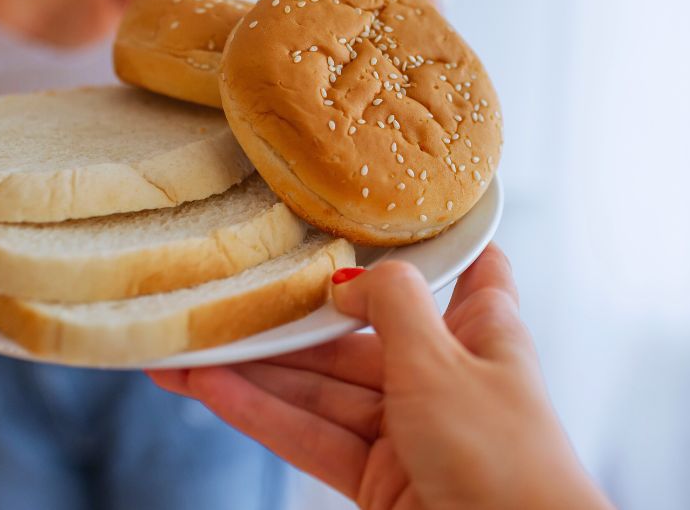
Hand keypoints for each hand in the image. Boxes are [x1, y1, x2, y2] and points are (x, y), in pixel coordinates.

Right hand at [149, 246, 611, 509]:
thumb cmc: (503, 457)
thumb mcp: (441, 361)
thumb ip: (391, 304)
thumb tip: (348, 276)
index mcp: (483, 329)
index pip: (467, 266)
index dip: (429, 237)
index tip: (379, 208)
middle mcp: (446, 373)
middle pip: (359, 334)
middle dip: (290, 322)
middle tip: (220, 300)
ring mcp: (411, 429)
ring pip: (325, 389)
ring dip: (257, 372)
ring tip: (186, 351)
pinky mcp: (381, 480)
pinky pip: (313, 438)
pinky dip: (264, 416)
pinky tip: (211, 391)